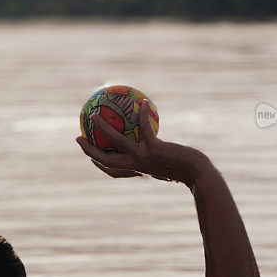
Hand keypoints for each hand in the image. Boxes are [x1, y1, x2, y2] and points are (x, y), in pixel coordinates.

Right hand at [76, 99, 208, 185]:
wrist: (198, 174)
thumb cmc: (184, 168)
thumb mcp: (169, 162)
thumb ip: (157, 154)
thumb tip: (150, 141)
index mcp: (137, 170)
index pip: (112, 171)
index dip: (97, 163)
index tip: (88, 153)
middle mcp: (137, 166)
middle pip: (105, 159)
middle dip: (89, 150)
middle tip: (78, 137)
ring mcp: (144, 158)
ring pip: (116, 142)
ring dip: (103, 128)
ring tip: (94, 114)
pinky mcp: (154, 150)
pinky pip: (144, 128)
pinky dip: (142, 115)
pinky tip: (142, 103)